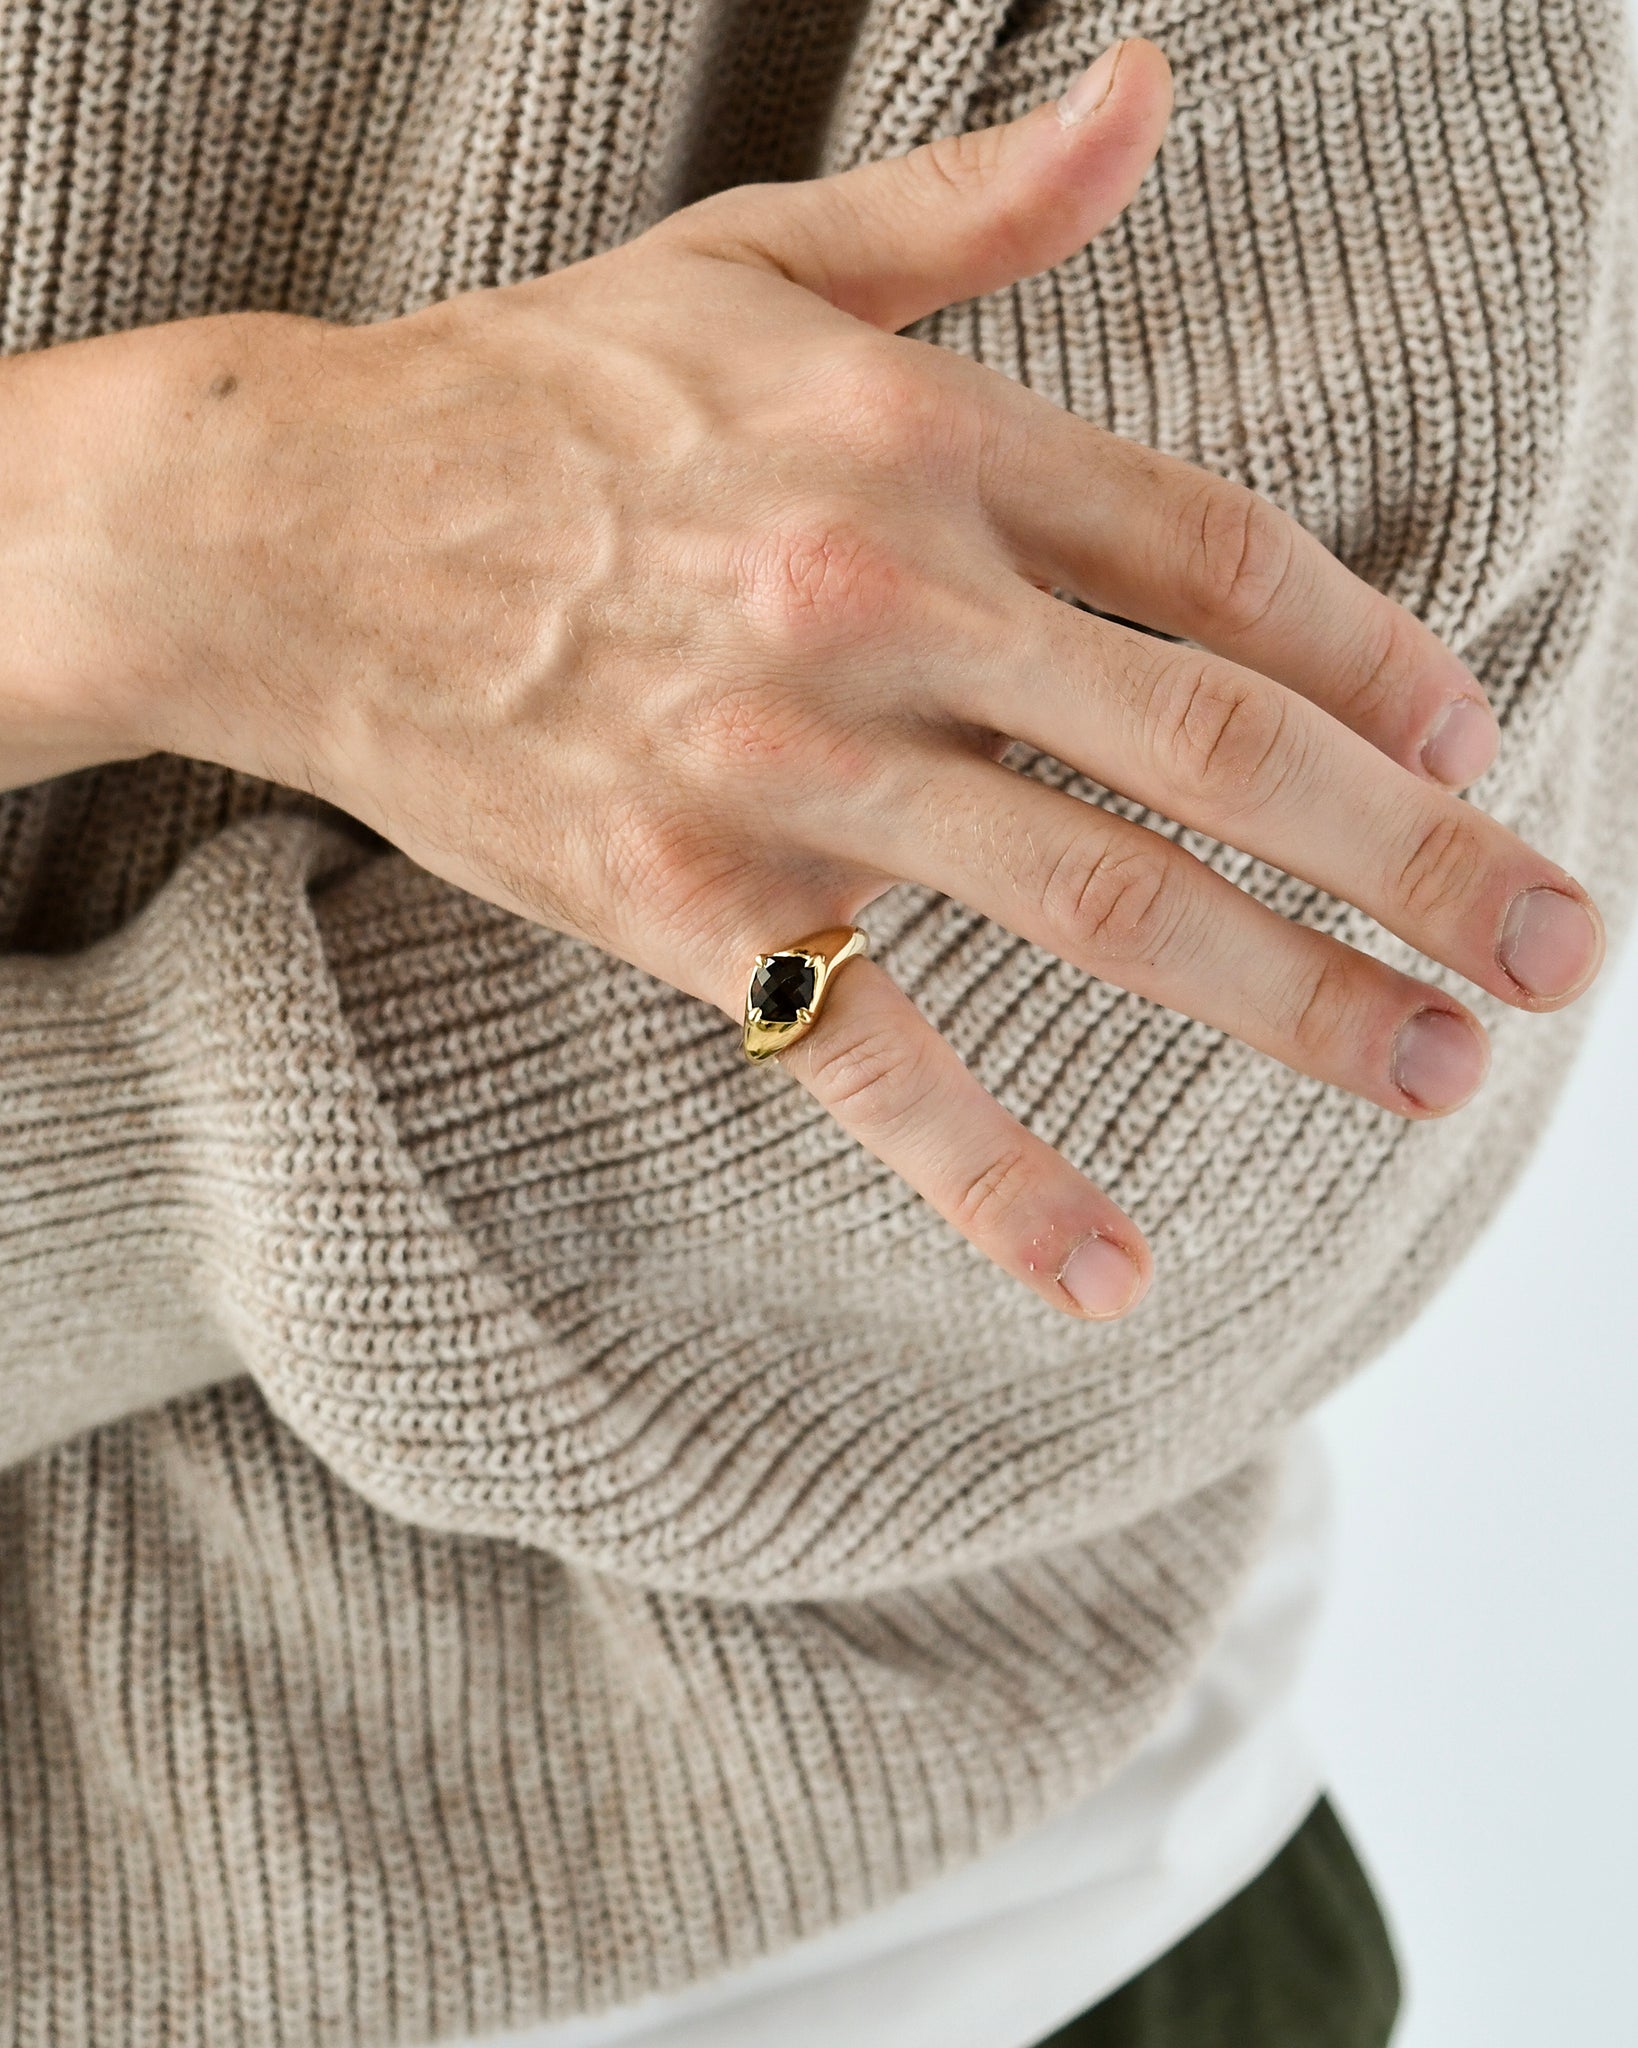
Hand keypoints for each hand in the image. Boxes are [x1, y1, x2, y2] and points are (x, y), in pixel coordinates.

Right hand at [9, 38, 1602, 1322]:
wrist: (299, 530)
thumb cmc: (543, 393)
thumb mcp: (758, 262)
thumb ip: (975, 209)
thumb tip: (1150, 94)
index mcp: (921, 435)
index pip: (1216, 560)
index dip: (1376, 661)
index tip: (1473, 746)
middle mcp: (877, 598)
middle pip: (1208, 742)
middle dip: (1414, 855)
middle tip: (1557, 949)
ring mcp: (788, 768)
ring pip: (1090, 900)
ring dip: (1289, 996)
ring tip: (1433, 1069)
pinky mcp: (692, 907)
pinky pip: (870, 1057)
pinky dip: (998, 1176)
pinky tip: (1110, 1274)